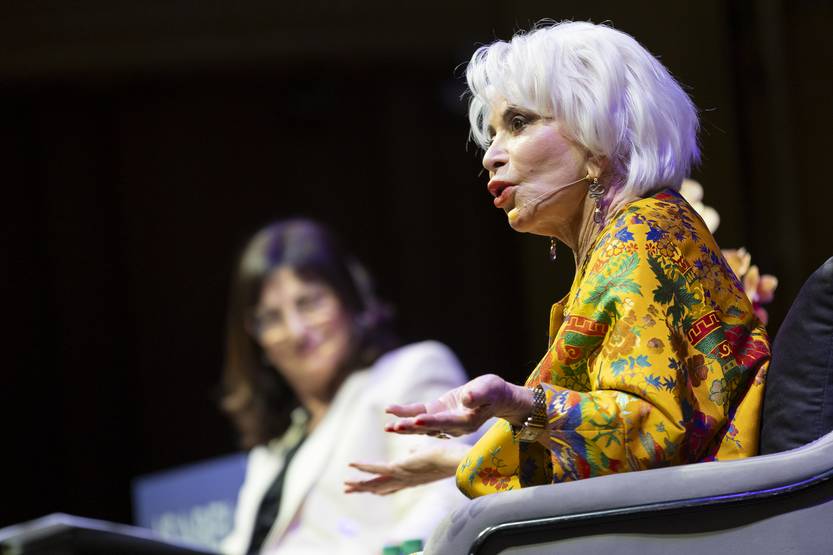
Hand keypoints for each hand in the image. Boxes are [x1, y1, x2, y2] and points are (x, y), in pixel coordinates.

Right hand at [345, 444, 468, 494]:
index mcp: (411, 478)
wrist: (456, 461)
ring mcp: (401, 475)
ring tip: (345, 485)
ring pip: (375, 482)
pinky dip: (363, 466)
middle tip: (349, 490)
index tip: (369, 489)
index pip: (392, 485)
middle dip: (364, 489)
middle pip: (379, 487)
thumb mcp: (426, 454)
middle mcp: (404, 481)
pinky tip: (351, 463)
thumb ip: (415, 453)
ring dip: (359, 483)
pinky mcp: (400, 467)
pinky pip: (377, 468)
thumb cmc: (446, 456)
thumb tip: (409, 450)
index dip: (379, 487)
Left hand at [384, 374, 532, 436]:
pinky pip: (419, 415)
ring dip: (404, 426)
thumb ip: (478, 395)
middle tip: (395, 427)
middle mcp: (453, 426)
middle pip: (430, 428)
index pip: (446, 422)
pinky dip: (406, 415)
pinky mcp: (438, 413)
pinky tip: (390, 413)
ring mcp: (444, 422)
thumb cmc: (493, 391)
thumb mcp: (489, 389)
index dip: (431, 422)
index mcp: (466, 422)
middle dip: (412, 428)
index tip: (417, 420)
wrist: (495, 398)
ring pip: (421, 426)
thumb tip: (466, 398)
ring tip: (388, 427)